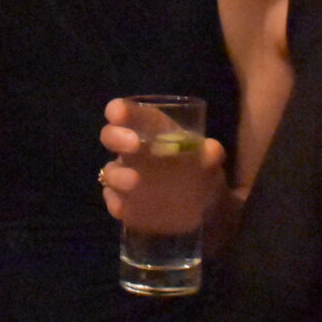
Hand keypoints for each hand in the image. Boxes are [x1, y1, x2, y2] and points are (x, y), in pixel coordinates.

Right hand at [98, 98, 225, 230]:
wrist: (206, 212)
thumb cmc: (203, 175)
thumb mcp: (211, 164)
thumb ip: (211, 155)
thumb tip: (211, 149)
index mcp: (153, 131)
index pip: (132, 114)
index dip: (121, 110)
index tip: (117, 112)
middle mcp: (134, 152)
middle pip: (112, 137)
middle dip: (116, 136)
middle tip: (133, 144)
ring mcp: (126, 177)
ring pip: (110, 172)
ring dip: (118, 175)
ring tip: (134, 182)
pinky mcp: (125, 203)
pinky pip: (113, 201)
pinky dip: (115, 202)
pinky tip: (124, 208)